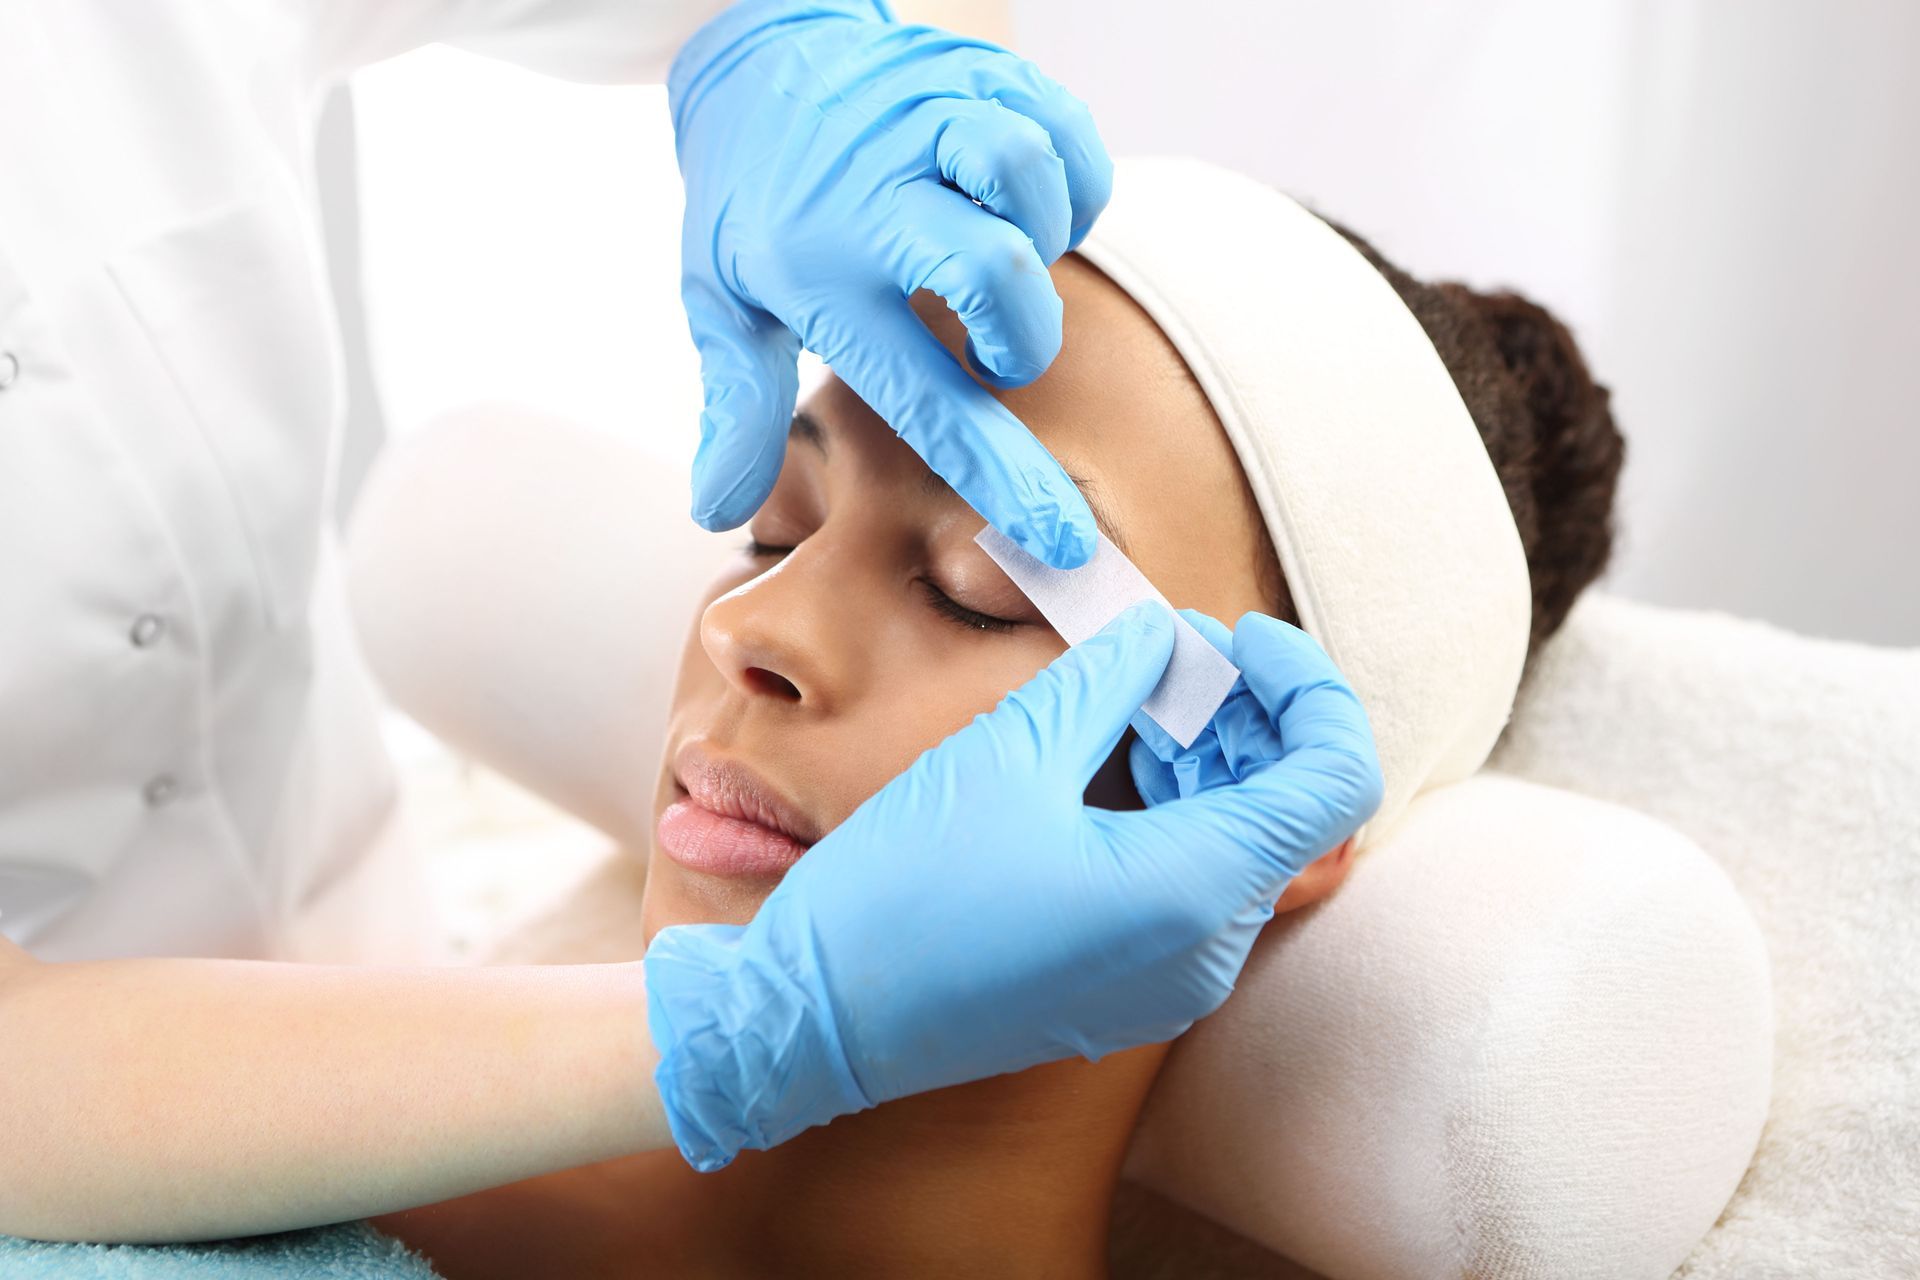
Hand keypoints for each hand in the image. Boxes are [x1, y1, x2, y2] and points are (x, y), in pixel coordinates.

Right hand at [644, 602, 1382, 1170]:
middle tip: (1171, 650)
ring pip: (1243, 848)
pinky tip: (1109, 764)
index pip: (1336, 779)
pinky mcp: (1129, 992)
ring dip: (1210, 760)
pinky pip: (1194, 889)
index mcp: (1193, 893)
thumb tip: (1164, 636)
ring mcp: (1170, 985)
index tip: (1244, 638)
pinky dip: (1177, 813)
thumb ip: (1111, 680)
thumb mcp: (1011, 754)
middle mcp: (1204, 955)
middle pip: (1293, 810)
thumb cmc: (903, 894)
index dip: (1309, 688)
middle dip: (1249, 715)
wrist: (815, 1021)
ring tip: (1133, 696)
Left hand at [668, 0, 1111, 567]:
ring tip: (1007, 256)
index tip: (1062, 538)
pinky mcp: (978, 72)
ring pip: (1027, 176)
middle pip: (993, 271)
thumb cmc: (751, 202)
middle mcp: (876, 193)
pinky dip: (1073, 182)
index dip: (1001, 476)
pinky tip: (1032, 208)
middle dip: (1023, 334)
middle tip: (998, 350)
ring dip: (1042, 238)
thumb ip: (738, 405)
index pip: (925, 396)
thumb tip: (719, 508)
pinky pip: (1065, 132)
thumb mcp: (721, 302)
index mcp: (819, 272)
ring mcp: (930, 119)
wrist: (758, 57)